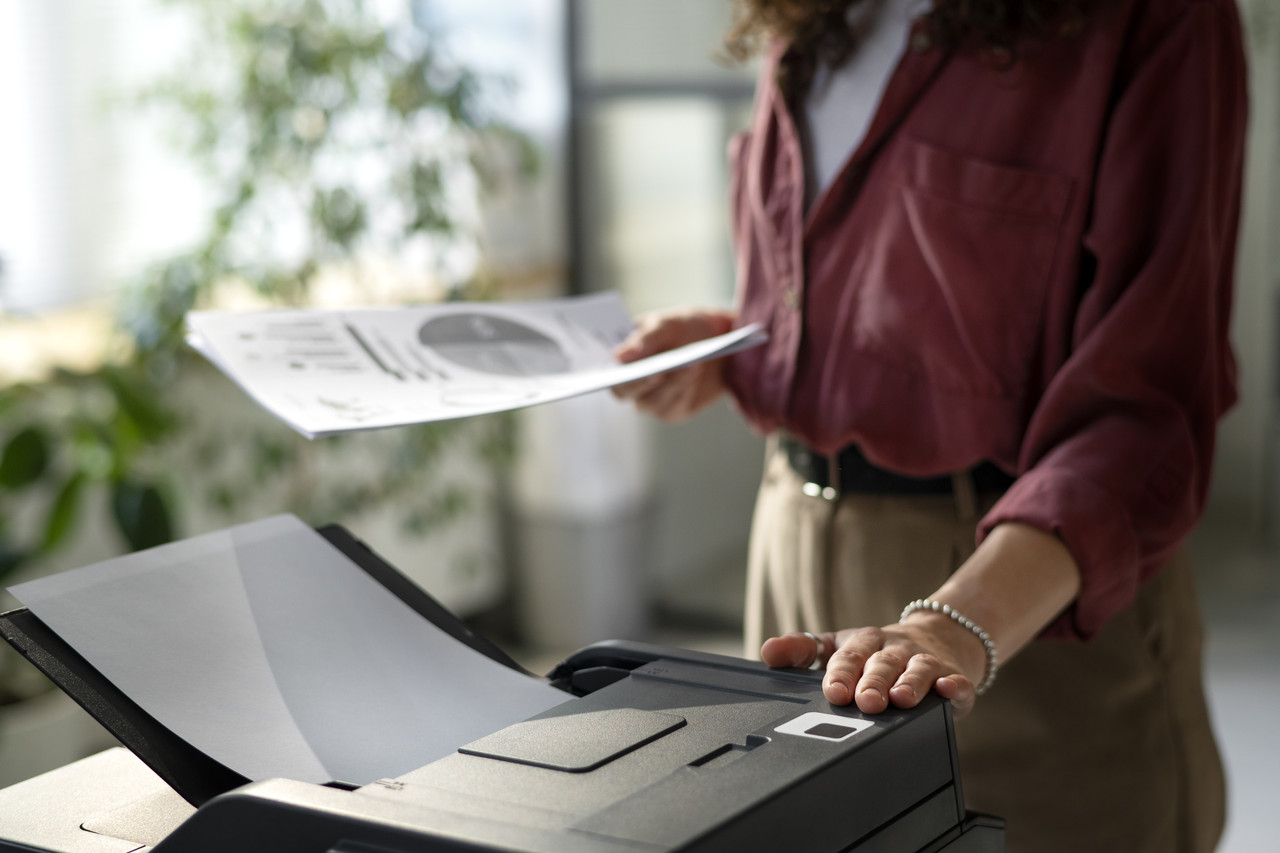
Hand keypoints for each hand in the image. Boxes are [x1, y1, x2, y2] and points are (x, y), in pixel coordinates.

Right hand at [611, 308, 734, 422]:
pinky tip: (694, 373)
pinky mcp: (674, 410)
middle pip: (626, 393)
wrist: (713, 341)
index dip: (614, 375)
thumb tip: (619, 356)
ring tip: (690, 364)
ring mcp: (652, 401)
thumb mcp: (665, 324)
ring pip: (654, 401)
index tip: (626, 367)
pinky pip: (676, 405)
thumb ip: (644, 338)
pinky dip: (685, 388)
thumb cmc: (680, 329)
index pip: (609, 376)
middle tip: (660, 371)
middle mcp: (632, 385)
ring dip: (672, 383)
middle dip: (643, 382)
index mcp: (622, 362)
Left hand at [760, 617, 987, 718]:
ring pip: (918, 670)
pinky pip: (956, 682)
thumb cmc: (878, 651)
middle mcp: (894, 650)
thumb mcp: (839, 645)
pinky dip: (954, 687)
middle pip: (882, 664)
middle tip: (865, 702)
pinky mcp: (953, 676)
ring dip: (910, 684)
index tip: (833, 692)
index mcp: (863, 643)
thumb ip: (803, 650)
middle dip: (873, 682)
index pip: (848, 656)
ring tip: (901, 700)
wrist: (939, 637)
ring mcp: (926, 662)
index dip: (840, 673)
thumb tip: (768, 652)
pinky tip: (948, 691)